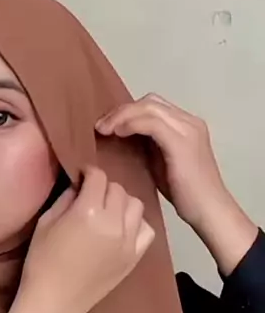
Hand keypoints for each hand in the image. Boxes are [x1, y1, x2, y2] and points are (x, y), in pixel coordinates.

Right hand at [6, 166, 154, 312]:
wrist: (54, 302)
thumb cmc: (42, 261)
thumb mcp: (46, 222)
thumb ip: (66, 198)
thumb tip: (80, 185)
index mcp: (87, 212)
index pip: (98, 177)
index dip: (88, 172)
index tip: (81, 177)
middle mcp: (113, 223)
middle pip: (118, 189)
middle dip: (104, 187)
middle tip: (91, 195)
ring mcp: (128, 241)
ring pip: (136, 205)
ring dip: (122, 202)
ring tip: (108, 211)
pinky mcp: (134, 257)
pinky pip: (147, 229)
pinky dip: (137, 223)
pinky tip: (122, 228)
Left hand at [95, 94, 257, 274]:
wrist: (210, 211)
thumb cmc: (186, 194)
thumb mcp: (162, 162)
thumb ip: (149, 146)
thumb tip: (123, 136)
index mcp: (187, 125)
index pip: (154, 105)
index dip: (128, 111)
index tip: (107, 125)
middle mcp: (190, 121)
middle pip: (150, 101)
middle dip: (122, 110)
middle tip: (101, 125)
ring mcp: (188, 129)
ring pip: (148, 107)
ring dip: (122, 115)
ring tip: (104, 129)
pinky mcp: (181, 142)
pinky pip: (151, 122)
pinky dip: (131, 124)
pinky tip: (118, 133)